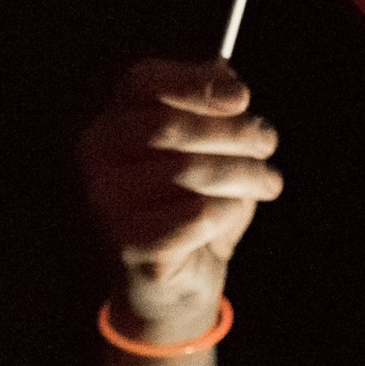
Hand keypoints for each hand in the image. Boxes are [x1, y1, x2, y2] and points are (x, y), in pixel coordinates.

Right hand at [78, 59, 281, 341]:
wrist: (180, 283)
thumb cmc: (195, 205)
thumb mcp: (210, 152)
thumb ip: (214, 112)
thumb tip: (228, 82)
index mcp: (112, 123)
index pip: (143, 83)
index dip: (196, 84)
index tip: (242, 97)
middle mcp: (97, 158)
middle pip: (171, 126)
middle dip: (233, 132)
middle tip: (267, 143)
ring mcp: (106, 202)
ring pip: (190, 170)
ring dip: (245, 174)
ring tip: (266, 182)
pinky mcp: (129, 244)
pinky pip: (198, 214)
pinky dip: (228, 212)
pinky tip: (230, 218)